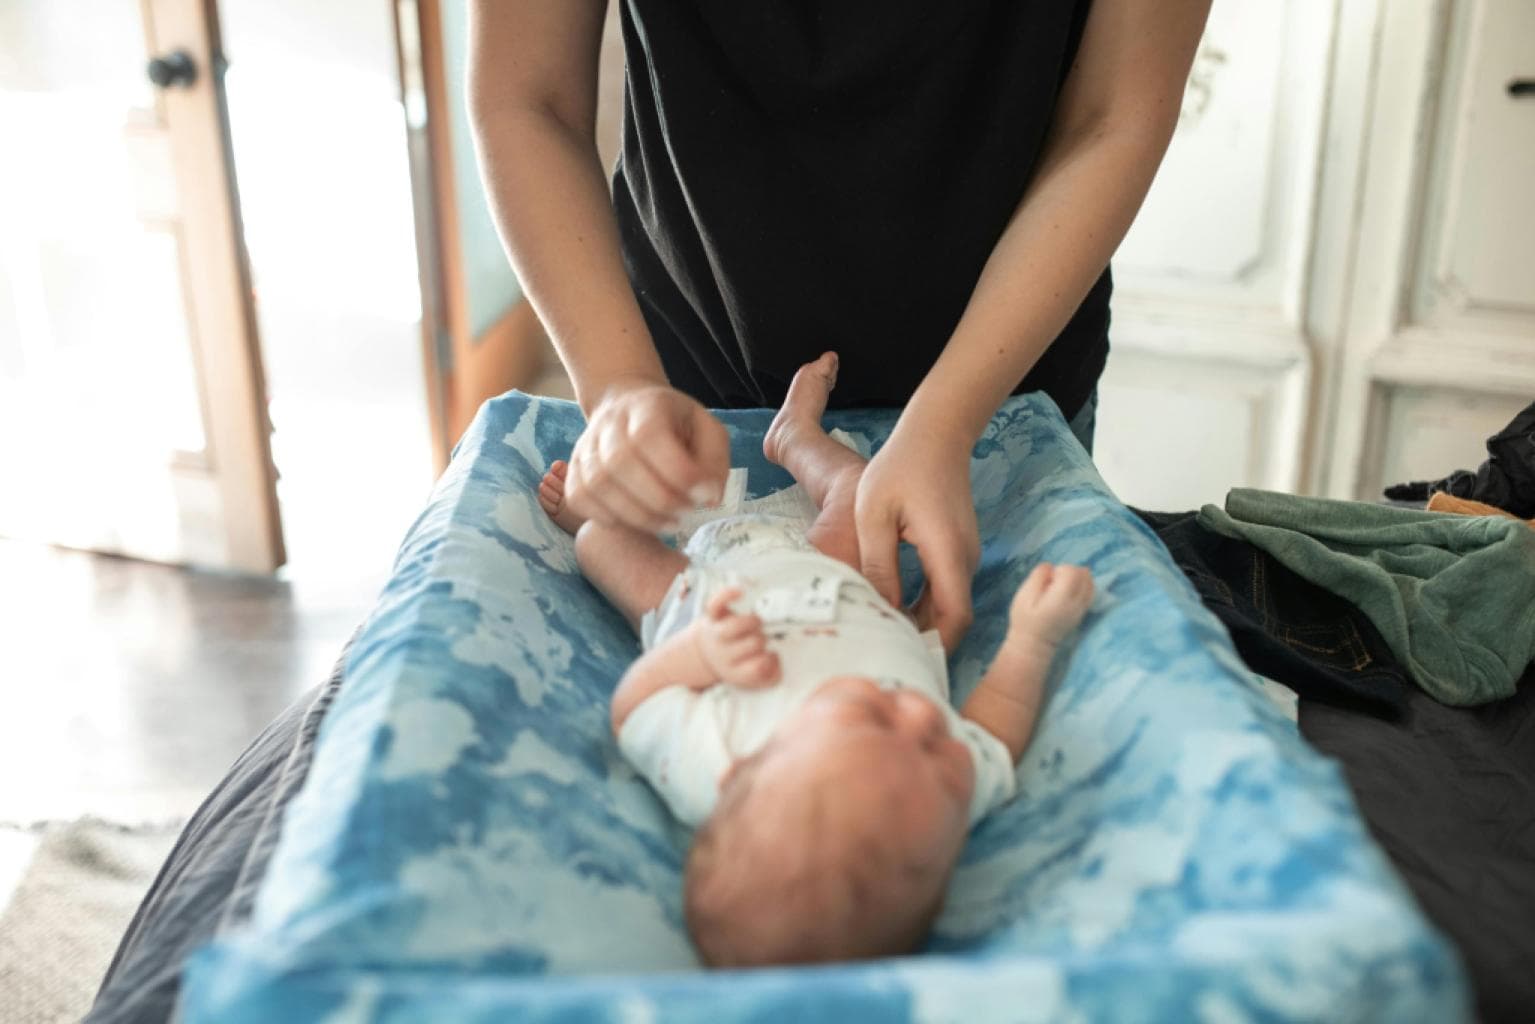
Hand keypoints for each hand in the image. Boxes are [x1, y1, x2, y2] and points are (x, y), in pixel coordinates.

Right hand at [566, 380, 729, 532]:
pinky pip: (579, 499)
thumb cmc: (674, 424)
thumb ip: (713, 461)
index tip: (704, 495)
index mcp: (647, 406)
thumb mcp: (706, 430)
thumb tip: (709, 497)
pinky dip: (607, 517)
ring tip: (668, 523)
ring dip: (637, 515)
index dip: (677, 471)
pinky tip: (635, 521)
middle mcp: (609, 422)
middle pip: (620, 462)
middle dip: (659, 500)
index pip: (650, 435)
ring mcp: (586, 446)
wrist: (629, 408)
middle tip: (685, 515)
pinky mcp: (573, 470)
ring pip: (598, 485)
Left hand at [692, 587, 780, 687]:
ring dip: (751, 622)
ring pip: (736, 625)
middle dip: (761, 639)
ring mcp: (716, 634)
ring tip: (755, 623)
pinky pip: (717, 603)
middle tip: (760, 639)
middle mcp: (724, 654)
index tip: (772, 655)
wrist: (706, 653)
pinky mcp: (712, 616)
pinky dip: (728, 595)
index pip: (757, 668)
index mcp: (735, 672)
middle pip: (752, 644)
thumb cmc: (738, 661)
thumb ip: (771, 673)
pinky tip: (740, 592)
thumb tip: (779, 660)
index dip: (769, 660)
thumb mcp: (752, 676)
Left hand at [854, 424, 978, 654]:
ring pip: (949, 604)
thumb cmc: (900, 468)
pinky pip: (945, 587)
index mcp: (947, 553)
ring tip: (886, 635)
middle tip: (888, 655)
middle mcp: (964, 558)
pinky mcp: (957, 547)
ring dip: (923, 622)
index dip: (935, 645)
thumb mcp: (874, 516)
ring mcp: (964, 553)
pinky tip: (896, 607)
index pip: (955, 617)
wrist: (936, 433)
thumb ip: (878, 564)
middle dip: (925, 639)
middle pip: (953, 617)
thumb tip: (880, 608)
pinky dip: (925, 603)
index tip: (909, 661)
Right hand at [1007, 563, 1093, 649]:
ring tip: (1062, 586)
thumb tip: (1050, 567)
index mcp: (1061, 598)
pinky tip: (1070, 590)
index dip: (1059, 569)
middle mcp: (1076, 603)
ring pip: (1090, 583)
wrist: (1034, 645)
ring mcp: (1081, 609)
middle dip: (1070, 572)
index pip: (1072, 572)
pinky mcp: (1082, 613)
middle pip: (1083, 575)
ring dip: (1078, 578)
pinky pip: (1090, 593)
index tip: (1048, 579)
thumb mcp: (1024, 596)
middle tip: (1054, 582)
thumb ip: (1038, 577)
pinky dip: (1083, 586)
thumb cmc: (1025, 620)